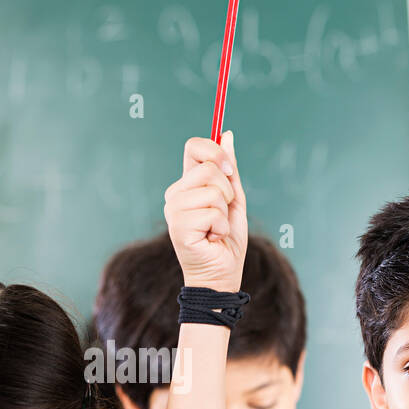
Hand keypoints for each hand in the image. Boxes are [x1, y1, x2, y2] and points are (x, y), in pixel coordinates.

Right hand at [163, 131, 247, 291]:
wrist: (222, 274)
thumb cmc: (226, 240)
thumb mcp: (233, 199)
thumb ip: (229, 170)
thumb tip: (227, 134)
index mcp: (187, 184)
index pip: (194, 147)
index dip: (214, 151)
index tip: (229, 170)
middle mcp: (176, 194)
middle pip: (209, 168)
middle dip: (227, 191)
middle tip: (222, 214)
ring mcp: (174, 210)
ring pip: (213, 191)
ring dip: (224, 213)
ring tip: (216, 229)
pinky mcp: (178, 227)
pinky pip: (212, 212)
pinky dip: (221, 227)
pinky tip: (212, 239)